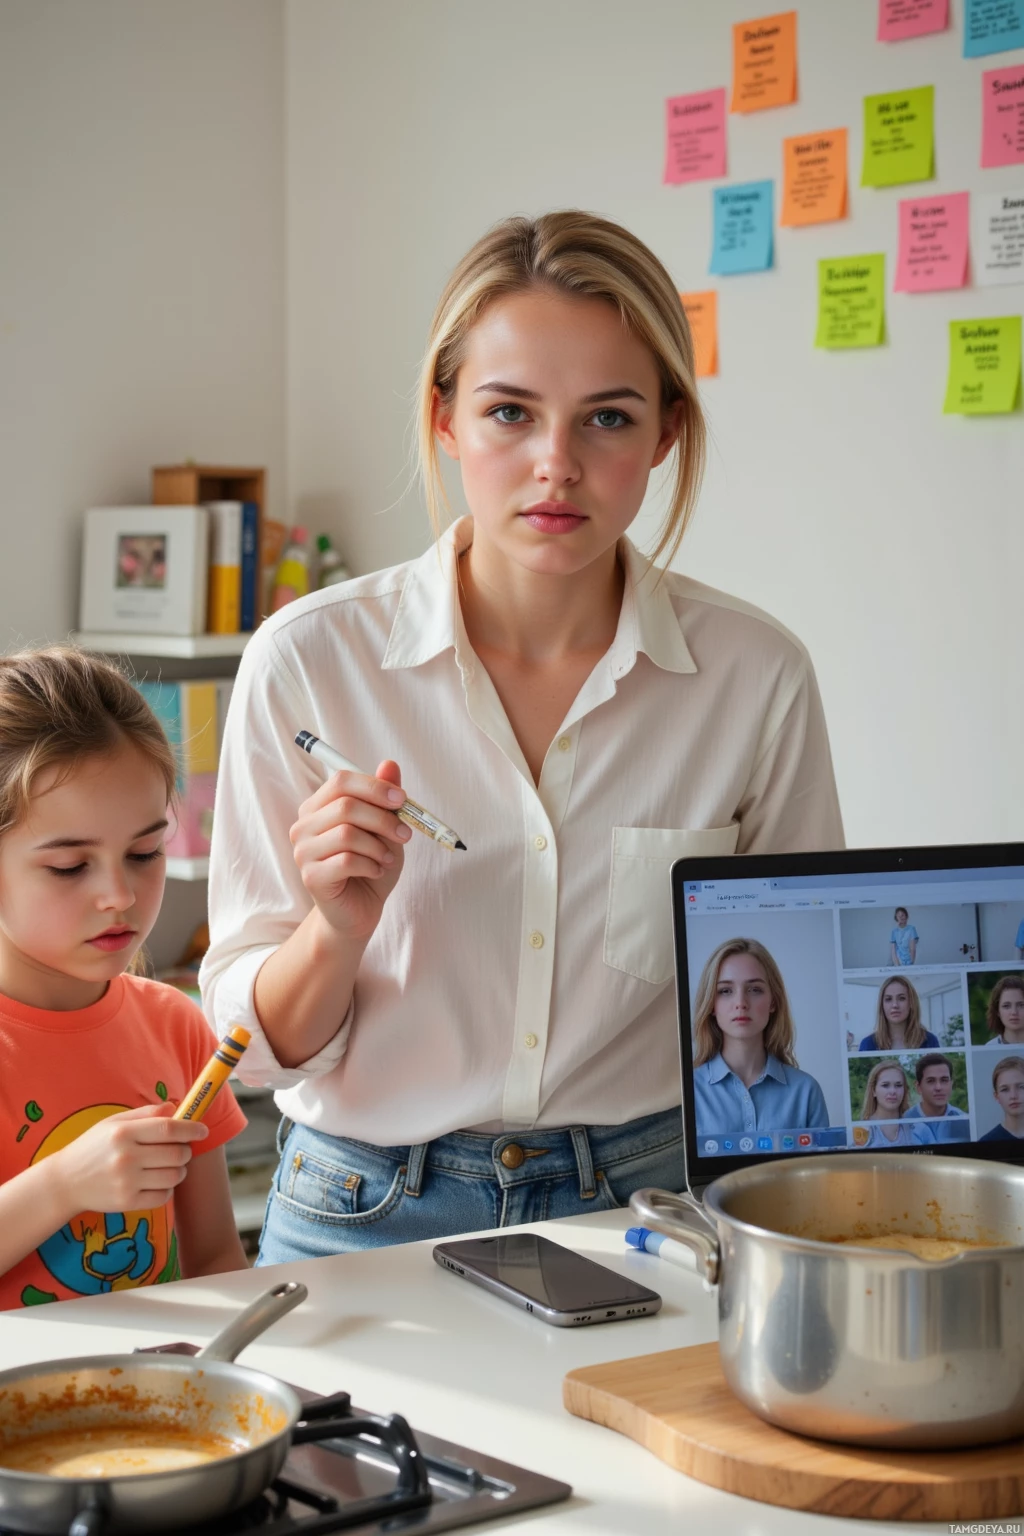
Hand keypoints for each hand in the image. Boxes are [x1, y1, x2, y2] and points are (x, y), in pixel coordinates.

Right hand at [50, 1103, 207, 1215]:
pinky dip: (167, 1189)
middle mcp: (126, 1157)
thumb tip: (176, 1108)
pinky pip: (163, 1196)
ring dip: (179, 1170)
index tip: (202, 1130)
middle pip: (176, 1154)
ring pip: (174, 1176)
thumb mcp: (114, 1123)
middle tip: (179, 1149)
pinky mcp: (127, 1203)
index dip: (191, 1129)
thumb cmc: (93, 1147)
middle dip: (185, 1151)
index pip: (168, 1129)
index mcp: (123, 1133)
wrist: (65, 1182)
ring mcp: (127, 1182)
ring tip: (167, 1166)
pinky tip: (156, 1182)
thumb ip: (146, 1114)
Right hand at [289, 759, 410, 941]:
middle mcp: (304, 826)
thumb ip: (384, 797)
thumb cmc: (371, 864)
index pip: (341, 781)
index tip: (402, 800)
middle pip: (345, 806)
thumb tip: (390, 764)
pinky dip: (371, 865)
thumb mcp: (384, 828)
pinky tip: (376, 871)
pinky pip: (347, 861)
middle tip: (405, 834)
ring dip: (378, 846)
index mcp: (318, 807)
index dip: (374, 787)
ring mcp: (303, 851)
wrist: (360, 910)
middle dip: (383, 819)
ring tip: (387, 858)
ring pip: (347, 834)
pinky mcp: (310, 876)